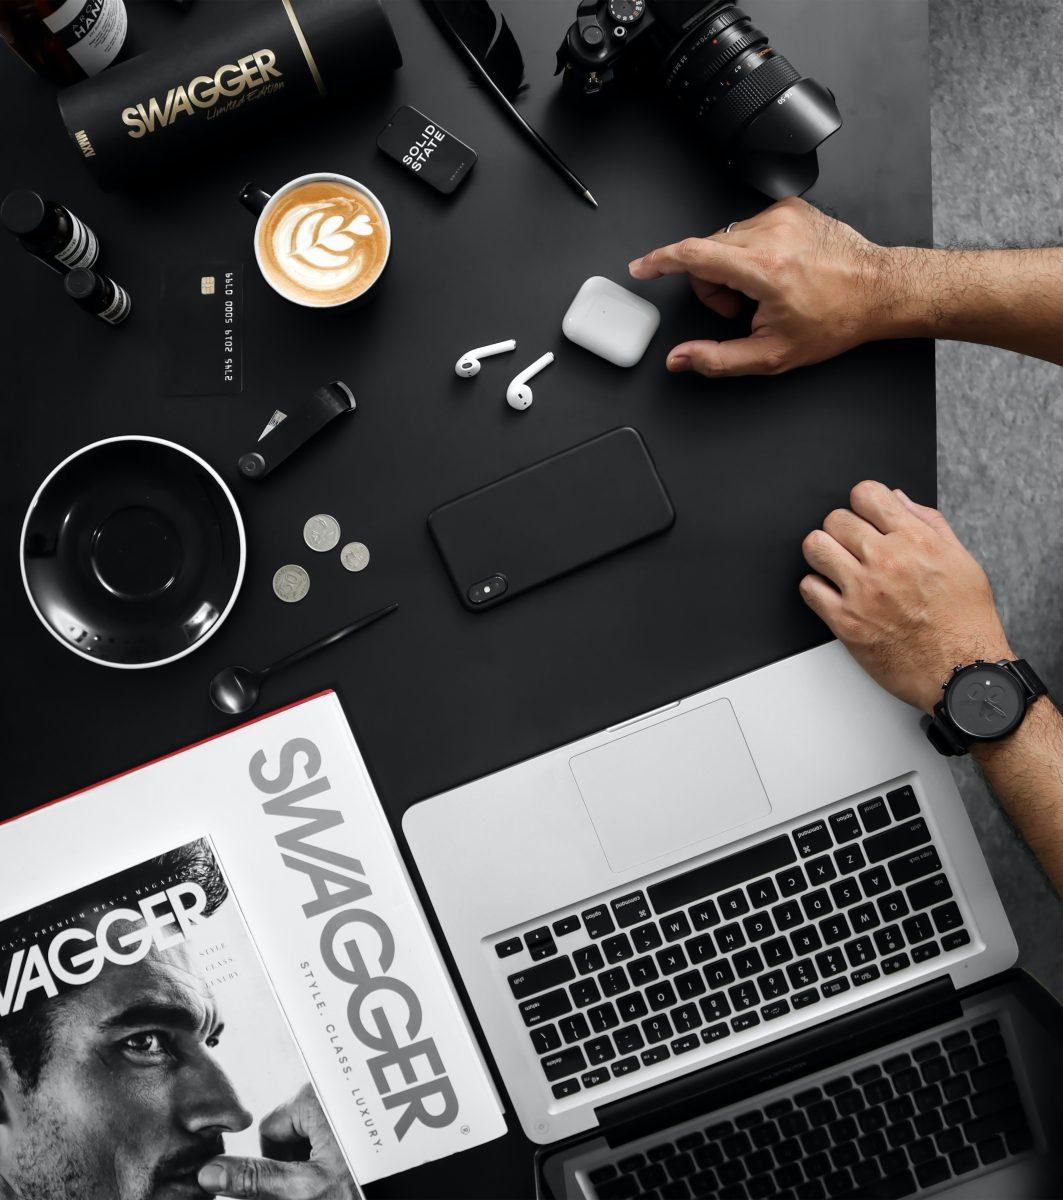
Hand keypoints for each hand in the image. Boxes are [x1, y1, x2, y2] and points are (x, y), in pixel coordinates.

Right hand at [198, 1085, 356, 1199]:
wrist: (408, 1181)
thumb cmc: (359, 1184)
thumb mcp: (302, 1188)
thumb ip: (254, 1179)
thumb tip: (207, 1174)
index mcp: (316, 1096)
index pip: (271, 1127)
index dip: (277, 1162)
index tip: (299, 1180)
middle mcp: (335, 1086)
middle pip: (293, 1127)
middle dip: (299, 1158)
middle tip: (323, 1179)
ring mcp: (353, 1096)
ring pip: (315, 1128)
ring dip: (320, 1155)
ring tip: (343, 1173)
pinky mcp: (367, 1107)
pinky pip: (338, 1125)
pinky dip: (340, 1148)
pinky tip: (355, 1165)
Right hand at [628, 196, 893, 376]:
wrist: (877, 291)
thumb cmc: (834, 320)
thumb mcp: (772, 355)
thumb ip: (717, 360)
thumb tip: (681, 359)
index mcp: (763, 269)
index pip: (693, 254)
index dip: (659, 261)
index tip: (641, 268)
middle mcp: (771, 234)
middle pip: (706, 251)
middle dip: (711, 284)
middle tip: (740, 309)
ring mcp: (782, 216)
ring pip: (725, 239)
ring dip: (731, 268)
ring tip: (763, 291)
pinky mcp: (791, 208)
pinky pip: (748, 228)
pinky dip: (750, 252)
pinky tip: (775, 270)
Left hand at [798, 480, 1012, 713]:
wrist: (962, 672)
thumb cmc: (966, 622)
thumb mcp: (962, 562)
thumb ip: (929, 524)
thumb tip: (897, 500)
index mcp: (916, 541)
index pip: (867, 494)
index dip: (862, 502)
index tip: (864, 515)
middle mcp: (886, 561)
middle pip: (835, 519)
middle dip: (842, 530)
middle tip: (853, 547)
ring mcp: (862, 591)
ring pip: (815, 546)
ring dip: (823, 553)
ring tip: (837, 566)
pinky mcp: (845, 621)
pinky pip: (808, 587)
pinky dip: (816, 588)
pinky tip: (833, 594)